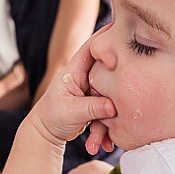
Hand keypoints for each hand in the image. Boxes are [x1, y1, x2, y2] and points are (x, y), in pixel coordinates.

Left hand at [29, 35, 115, 149]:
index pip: (93, 47)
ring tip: (104, 140)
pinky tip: (106, 143)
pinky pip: (110, 111)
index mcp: (76, 70)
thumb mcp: (71, 111)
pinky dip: (109, 129)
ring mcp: (94, 90)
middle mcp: (87, 77)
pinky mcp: (99, 103)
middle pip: (110, 73)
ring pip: (112, 96)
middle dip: (119, 89)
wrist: (47, 133)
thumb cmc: (52, 117)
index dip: (108, 37)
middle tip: (127, 100)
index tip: (125, 30)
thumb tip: (113, 107)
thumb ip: (92, 107)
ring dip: (111, 120)